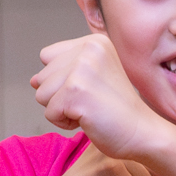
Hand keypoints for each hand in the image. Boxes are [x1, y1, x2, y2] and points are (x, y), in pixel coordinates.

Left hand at [33, 33, 172, 163]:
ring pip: (41, 94)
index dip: (62, 80)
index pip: (48, 57)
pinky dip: (65, 123)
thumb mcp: (95, 76)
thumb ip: (64, 70)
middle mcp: (88, 50)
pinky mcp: (76, 92)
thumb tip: (33, 81)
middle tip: (93, 103)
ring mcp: (82, 70)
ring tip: (90, 110)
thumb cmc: (118, 110)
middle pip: (42, 76)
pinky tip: (88, 120)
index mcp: (94, 42)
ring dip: (61, 110)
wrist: (143, 132)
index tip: (92, 89)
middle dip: (60, 96)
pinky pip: (49, 112)